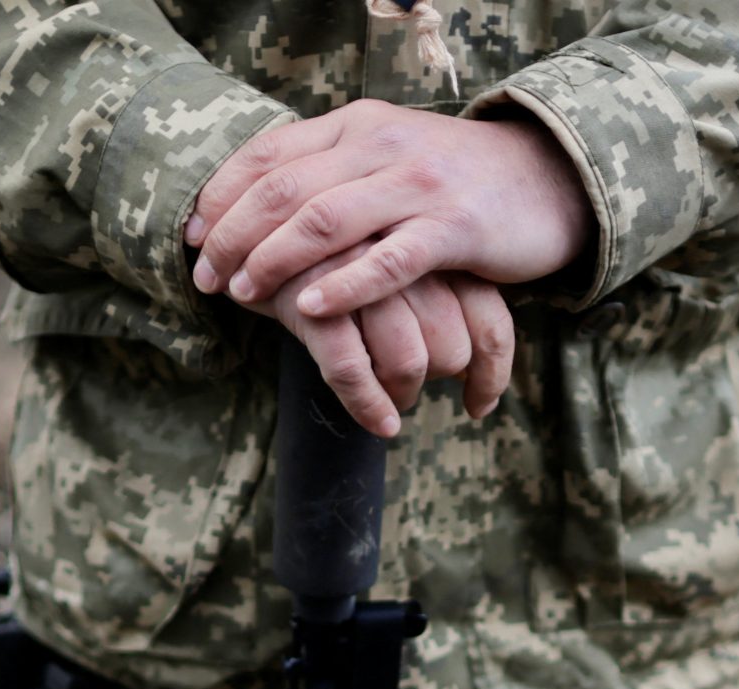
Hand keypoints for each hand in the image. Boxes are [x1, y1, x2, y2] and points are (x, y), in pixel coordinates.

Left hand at [187, 100, 593, 320]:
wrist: (544, 180)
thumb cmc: (451, 182)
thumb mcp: (384, 159)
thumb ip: (329, 174)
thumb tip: (255, 208)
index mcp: (355, 126)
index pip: (268, 154)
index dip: (220, 196)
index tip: (188, 238)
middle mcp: (380, 146)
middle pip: (284, 188)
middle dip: (233, 235)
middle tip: (203, 277)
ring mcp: (417, 185)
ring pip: (325, 220)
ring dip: (274, 259)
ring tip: (243, 293)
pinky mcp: (454, 228)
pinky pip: (388, 259)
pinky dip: (343, 285)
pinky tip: (309, 309)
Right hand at [240, 247, 514, 437]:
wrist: (246, 214)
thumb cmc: (332, 246)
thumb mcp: (390, 257)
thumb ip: (432, 290)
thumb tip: (473, 362)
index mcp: (429, 234)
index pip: (489, 313)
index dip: (492, 368)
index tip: (480, 402)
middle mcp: (401, 251)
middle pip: (454, 342)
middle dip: (442, 381)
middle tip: (416, 389)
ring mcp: (357, 274)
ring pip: (410, 359)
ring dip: (405, 394)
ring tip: (393, 400)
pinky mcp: (311, 299)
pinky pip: (353, 368)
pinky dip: (370, 405)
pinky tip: (381, 425)